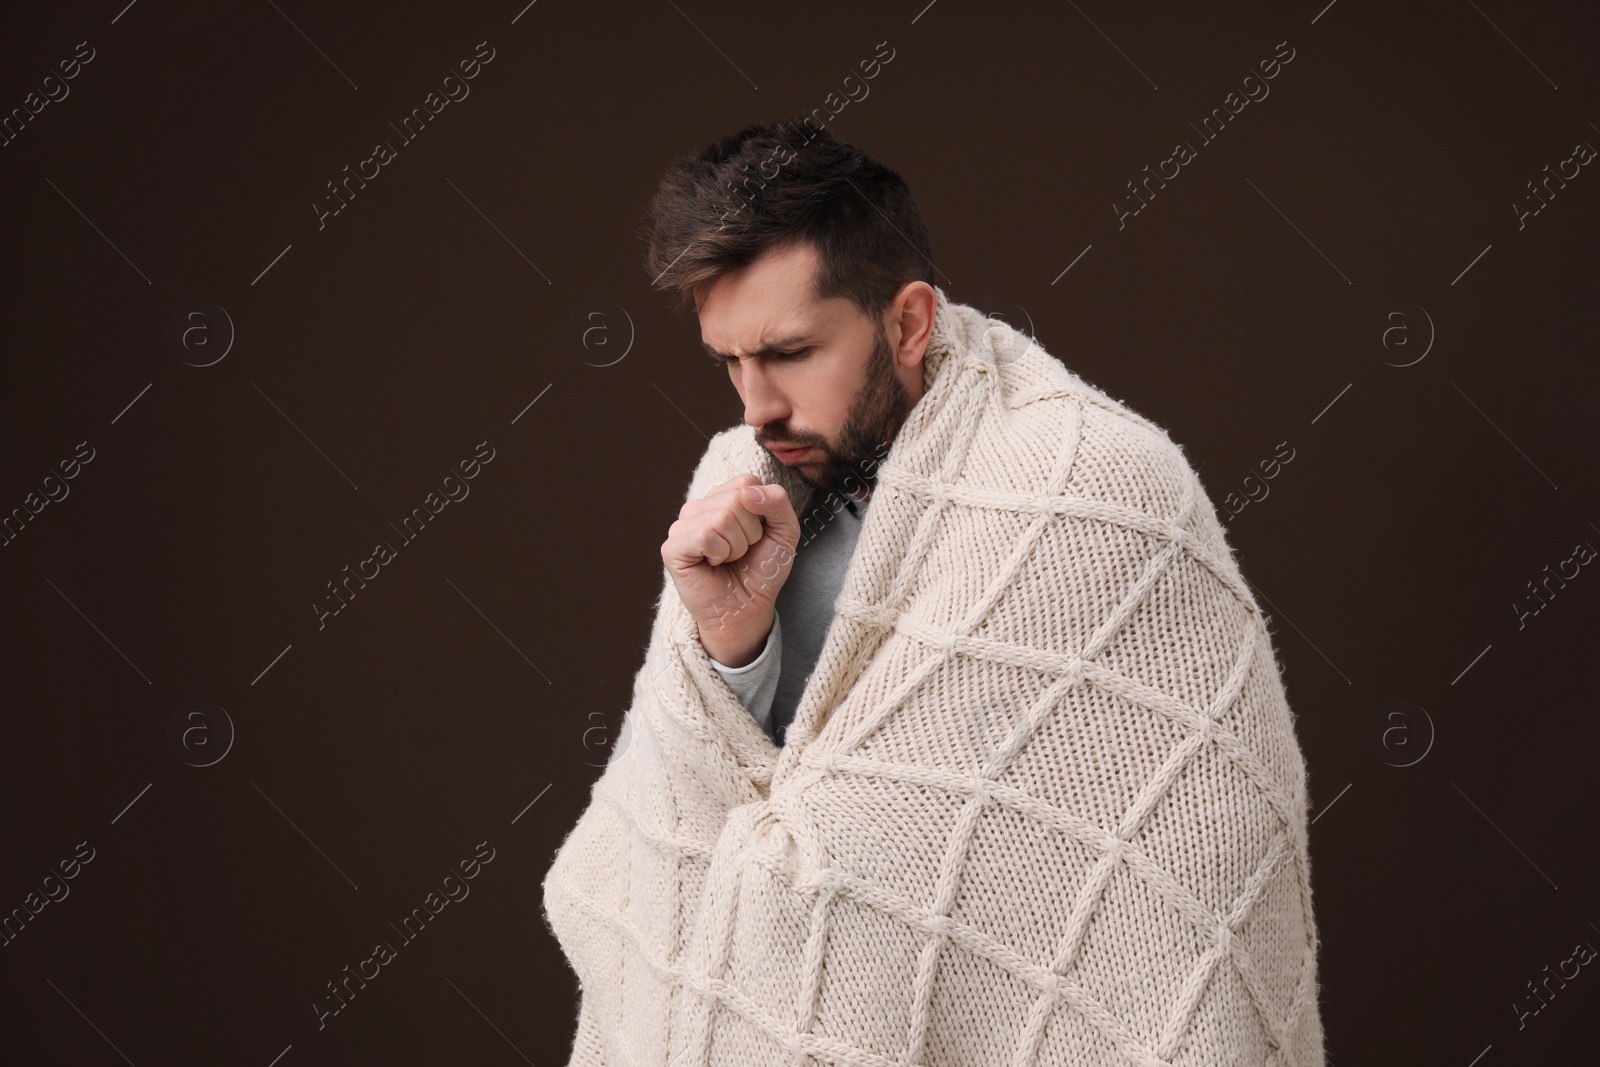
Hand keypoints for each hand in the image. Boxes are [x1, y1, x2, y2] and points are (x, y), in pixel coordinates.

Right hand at [661, 473, 799, 665]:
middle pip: (736, 499)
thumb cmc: (761, 570)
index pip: (747, 482)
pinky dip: (719, 554)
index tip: (757, 536)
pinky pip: (704, 535)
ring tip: (727, 559)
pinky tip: (712, 564)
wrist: (747, 609)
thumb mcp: (785, 531)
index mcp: (722, 497)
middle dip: (750, 533)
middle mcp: (699, 507)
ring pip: (721, 518)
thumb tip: (747, 492)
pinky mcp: (672, 547)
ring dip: (735, 547)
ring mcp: (682, 526)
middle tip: (741, 552)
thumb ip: (777, 501)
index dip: (762, 513)